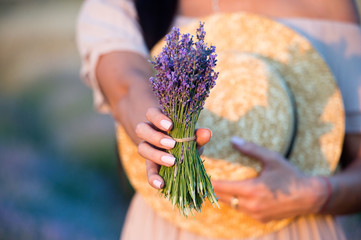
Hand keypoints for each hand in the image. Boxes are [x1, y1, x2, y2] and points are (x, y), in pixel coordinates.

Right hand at [135, 107, 211, 188]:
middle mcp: (149, 132)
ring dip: (155, 155)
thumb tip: (206, 133)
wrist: (181, 150)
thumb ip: (198, 135)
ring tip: (172, 161)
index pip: (152, 113)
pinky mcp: (150, 164)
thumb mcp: (192, 135)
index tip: (170, 126)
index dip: (158, 118)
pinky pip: (148, 171)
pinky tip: (161, 184)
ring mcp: (147, 148)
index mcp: (158, 120)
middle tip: (172, 144)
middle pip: (141, 129)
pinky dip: (153, 178)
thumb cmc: (186, 137)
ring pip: (141, 148)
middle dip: (156, 137)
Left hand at [212, 137, 327, 222]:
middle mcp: (251, 205)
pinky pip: (241, 210)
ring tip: (216, 184)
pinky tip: (235, 193)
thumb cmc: (290, 175)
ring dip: (223, 196)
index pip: (221, 187)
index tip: (200, 175)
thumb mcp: (271, 158)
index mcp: (252, 190)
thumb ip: (251, 149)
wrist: (310, 197)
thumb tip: (233, 139)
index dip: (209, 182)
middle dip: (213, 188)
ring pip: (231, 205)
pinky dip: (235, 202)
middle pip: (222, 198)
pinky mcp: (260, 219)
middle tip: (204, 178)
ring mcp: (255, 214)